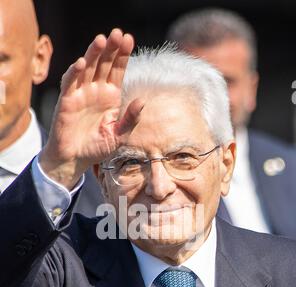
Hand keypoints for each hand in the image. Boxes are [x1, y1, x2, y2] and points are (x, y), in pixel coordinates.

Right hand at [40, 29, 143, 188]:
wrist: (75, 159)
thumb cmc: (97, 148)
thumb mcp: (119, 135)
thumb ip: (130, 119)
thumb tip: (143, 101)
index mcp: (111, 96)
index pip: (118, 71)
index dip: (123, 55)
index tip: (129, 40)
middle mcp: (96, 91)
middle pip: (104, 64)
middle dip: (111, 49)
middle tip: (117, 34)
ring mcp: (81, 94)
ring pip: (87, 69)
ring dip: (93, 54)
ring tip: (101, 40)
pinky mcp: (67, 100)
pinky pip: (70, 83)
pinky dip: (74, 73)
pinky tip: (81, 63)